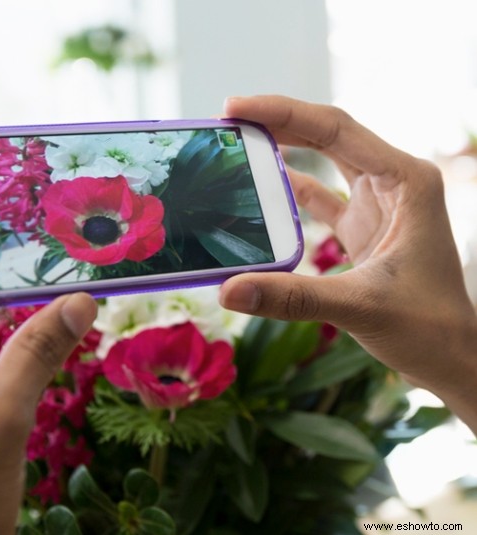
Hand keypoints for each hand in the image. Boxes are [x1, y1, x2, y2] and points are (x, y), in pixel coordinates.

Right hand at [219, 96, 476, 428]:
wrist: (452, 355)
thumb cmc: (427, 326)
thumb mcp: (359, 306)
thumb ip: (291, 297)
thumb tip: (228, 291)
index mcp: (405, 181)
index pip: (336, 130)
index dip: (283, 114)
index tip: (235, 109)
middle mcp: (392, 183)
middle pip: (327, 135)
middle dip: (278, 122)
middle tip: (228, 121)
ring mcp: (377, 204)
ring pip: (323, 161)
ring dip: (283, 150)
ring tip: (239, 144)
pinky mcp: (362, 227)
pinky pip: (320, 197)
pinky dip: (289, 190)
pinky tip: (259, 187)